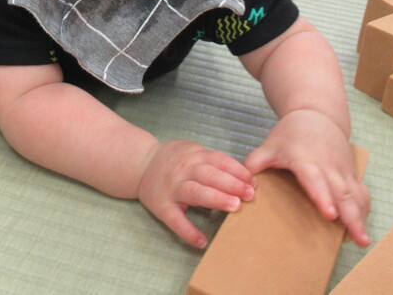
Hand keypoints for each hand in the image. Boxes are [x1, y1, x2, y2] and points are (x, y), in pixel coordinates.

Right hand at [137, 139, 254, 247]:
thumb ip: (212, 161)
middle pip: (210, 175)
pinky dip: (188, 231)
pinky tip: (201, 241)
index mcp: (194, 156)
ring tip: (234, 207)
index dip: (237, 171)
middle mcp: (183, 170)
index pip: (219, 160)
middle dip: (232, 184)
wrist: (140, 164)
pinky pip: (175, 220)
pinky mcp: (161, 206)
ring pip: (195, 192)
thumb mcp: (192, 151)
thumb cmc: (173, 159)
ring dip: (216, 199)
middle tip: (249, 195)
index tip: (253, 182)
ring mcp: (172, 188)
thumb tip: (243, 175)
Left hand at [244, 109, 369, 246]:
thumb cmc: (291, 132)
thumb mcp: (270, 144)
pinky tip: (363, 226)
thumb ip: (255, 162)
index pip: (315, 180)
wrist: (318, 114)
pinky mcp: (351, 172)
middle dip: (351, 217)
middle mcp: (328, 165)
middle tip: (359, 239)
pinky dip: (364, 209)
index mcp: (306, 159)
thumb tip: (241, 180)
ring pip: (355, 194)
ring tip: (364, 240)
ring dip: (362, 217)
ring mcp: (342, 169)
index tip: (330, 215)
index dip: (323, 197)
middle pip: (342, 193)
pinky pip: (361, 192)